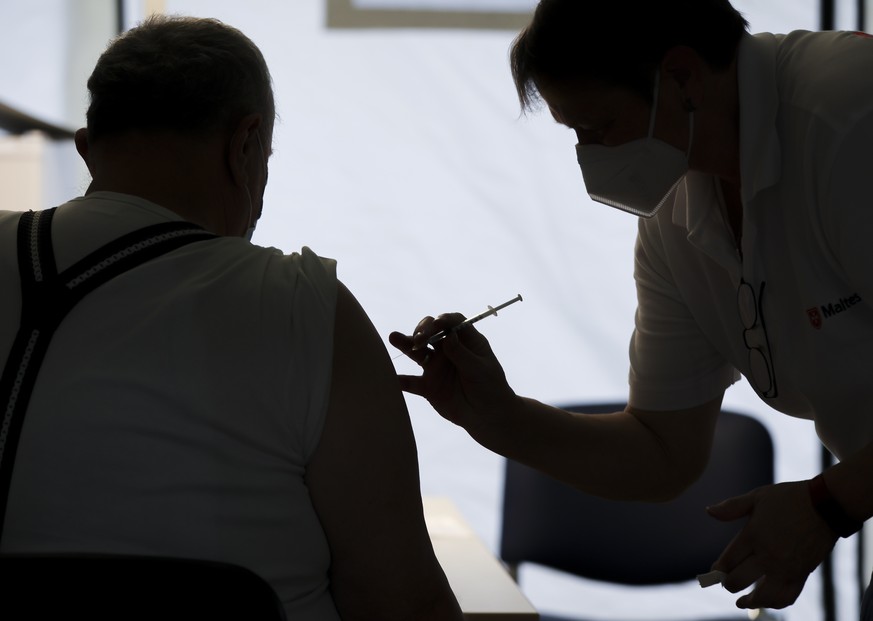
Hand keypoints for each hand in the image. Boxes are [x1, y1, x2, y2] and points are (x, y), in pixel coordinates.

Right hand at [388, 313, 518, 438]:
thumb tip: (448, 336)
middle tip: (418, 339)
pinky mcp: (428, 385)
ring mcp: (436, 367)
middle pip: (431, 332)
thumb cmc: (490, 387)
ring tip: (393, 337)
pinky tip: (391, 378)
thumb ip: (462, 354)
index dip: (443, 320)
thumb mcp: (480, 369)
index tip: (436, 324)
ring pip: (418, 352)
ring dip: (406, 344)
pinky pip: (412, 382)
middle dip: (423, 331)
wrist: (488, 416)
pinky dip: (401, 381)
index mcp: (466, 341)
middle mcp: (448, 350)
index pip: (452, 323)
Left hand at [707, 480, 838, 609]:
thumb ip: (731, 507)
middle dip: (729, 583)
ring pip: (762, 596)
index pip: (728, 561)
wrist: (825, 505)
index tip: (715, 570)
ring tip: (742, 601)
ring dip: (750, 600)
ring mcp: (786, 568)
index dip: (718, 568)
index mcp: (753, 535)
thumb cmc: (788, 498)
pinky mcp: (802, 574)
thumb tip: (709, 511)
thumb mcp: (757, 497)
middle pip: (739, 580)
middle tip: (726, 582)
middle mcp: (768, 555)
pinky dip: (775, 603)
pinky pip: (787, 597)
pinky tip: (767, 600)